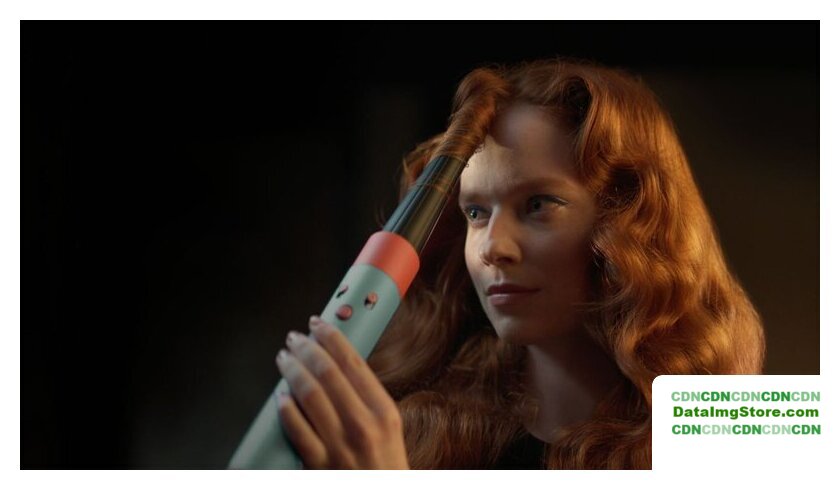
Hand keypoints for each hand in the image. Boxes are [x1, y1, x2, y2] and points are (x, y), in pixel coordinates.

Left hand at [276, 315, 409, 468]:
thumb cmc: (385, 466)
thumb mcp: (388, 428)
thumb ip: (366, 399)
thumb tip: (335, 365)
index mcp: (384, 411)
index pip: (353, 362)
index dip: (332, 337)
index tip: (318, 323)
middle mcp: (365, 425)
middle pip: (328, 373)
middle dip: (307, 348)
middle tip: (294, 338)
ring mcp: (341, 447)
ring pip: (309, 395)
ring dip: (292, 370)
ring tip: (284, 358)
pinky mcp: (321, 467)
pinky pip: (297, 431)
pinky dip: (286, 409)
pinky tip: (280, 397)